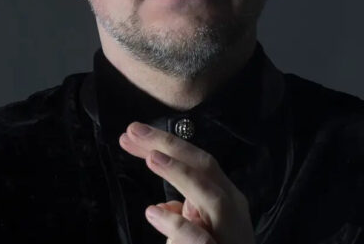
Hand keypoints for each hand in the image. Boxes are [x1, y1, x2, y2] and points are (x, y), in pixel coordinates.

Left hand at [119, 121, 256, 243]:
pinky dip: (179, 226)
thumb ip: (182, 218)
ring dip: (181, 173)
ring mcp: (231, 231)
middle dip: (170, 145)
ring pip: (210, 194)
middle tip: (133, 131)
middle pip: (204, 166)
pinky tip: (154, 212)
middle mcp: (232, 208)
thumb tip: (158, 209)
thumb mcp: (196, 235)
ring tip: (152, 158)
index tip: (131, 135)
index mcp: (225, 198)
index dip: (165, 145)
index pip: (195, 162)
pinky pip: (201, 239)